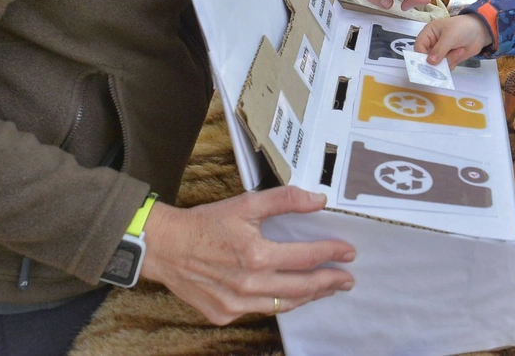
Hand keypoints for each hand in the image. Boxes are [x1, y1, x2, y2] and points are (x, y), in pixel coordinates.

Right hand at [140, 186, 354, 324]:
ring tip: (326, 289)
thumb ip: (285, 200)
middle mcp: (249, 284)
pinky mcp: (224, 314)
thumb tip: (319, 200)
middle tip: (347, 279)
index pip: (307, 257)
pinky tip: (288, 295)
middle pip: (302, 287)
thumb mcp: (246, 203)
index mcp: (258, 255)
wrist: (165, 247)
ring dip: (308, 296)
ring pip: (283, 304)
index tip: (349, 253)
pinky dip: (277, 303)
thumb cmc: (205, 224)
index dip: (331, 254)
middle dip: (329, 283)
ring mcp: (236, 304)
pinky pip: (259, 311)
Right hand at [415, 15, 491, 68]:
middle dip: (435, 62)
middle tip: (443, 63)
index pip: (418, 46)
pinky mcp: (448, 59)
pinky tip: (460, 53)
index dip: (420, 55)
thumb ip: (440, 49)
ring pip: (437, 64)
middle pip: (425, 58)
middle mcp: (432, 44)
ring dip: (448, 60)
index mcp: (428, 33)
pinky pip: (445, 67)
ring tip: (459, 50)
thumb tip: (430, 62)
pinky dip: (453, 62)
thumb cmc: (462, 28)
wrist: (480, 31)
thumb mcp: (450, 36)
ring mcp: (440, 53)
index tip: (427, 63)